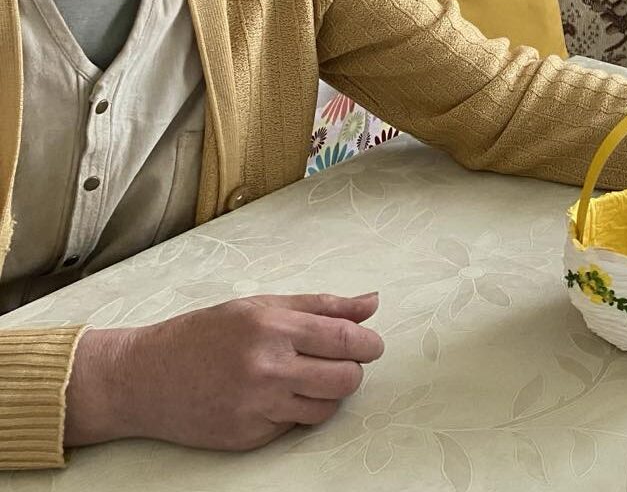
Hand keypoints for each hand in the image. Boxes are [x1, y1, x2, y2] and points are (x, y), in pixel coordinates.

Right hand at [65, 292, 383, 450]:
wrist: (142, 378)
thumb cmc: (203, 336)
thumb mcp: (259, 307)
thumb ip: (321, 306)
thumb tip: (372, 303)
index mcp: (272, 327)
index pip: (346, 339)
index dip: (369, 344)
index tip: (370, 345)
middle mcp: (266, 368)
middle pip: (346, 379)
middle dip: (351, 371)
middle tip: (337, 363)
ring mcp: (256, 406)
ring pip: (327, 408)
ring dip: (326, 395)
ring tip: (302, 379)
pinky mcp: (248, 436)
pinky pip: (295, 426)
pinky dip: (294, 412)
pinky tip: (272, 397)